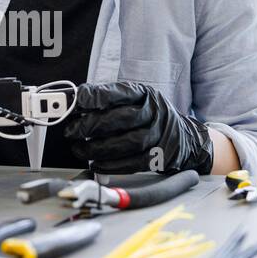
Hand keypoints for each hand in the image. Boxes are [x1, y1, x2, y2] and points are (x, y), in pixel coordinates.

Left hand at [62, 81, 213, 174]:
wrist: (184, 137)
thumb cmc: (150, 116)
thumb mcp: (135, 100)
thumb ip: (109, 100)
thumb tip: (76, 103)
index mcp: (145, 94)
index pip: (120, 92)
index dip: (97, 96)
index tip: (78, 101)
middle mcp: (154, 112)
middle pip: (121, 118)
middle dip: (91, 126)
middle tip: (72, 131)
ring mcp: (159, 135)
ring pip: (127, 143)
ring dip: (98, 148)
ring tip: (80, 149)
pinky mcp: (159, 156)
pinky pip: (133, 163)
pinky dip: (112, 166)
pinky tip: (96, 164)